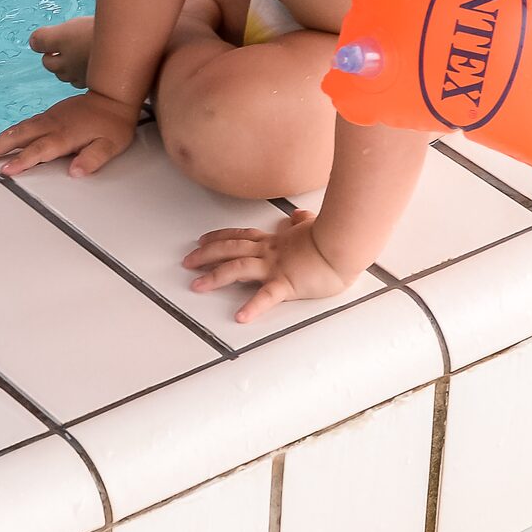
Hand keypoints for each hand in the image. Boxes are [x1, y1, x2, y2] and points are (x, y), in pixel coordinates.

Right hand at [0, 91, 138, 176]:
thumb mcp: (110, 145)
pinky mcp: (49, 114)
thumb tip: (75, 173)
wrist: (113, 95)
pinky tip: (5, 139)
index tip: (5, 171)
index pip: (38, 150)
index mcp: (64, 135)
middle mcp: (52, 125)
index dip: (21, 161)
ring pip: (18, 128)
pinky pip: (24, 124)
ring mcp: (48, 118)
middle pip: (18, 136)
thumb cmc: (113, 124)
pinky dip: (10, 133)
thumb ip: (92, 159)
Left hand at [183, 209, 353, 323]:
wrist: (344, 244)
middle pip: (229, 249)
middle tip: (186, 261)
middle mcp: (269, 251)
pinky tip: (240, 316)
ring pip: (237, 267)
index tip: (202, 239)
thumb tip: (298, 215)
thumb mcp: (313, 226)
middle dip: (205, 255)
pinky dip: (253, 306)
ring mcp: (276, 266)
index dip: (218, 237)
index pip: (239, 236)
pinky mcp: (288, 283)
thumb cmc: (332, 237)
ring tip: (196, 285)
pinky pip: (267, 296)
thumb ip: (301, 222)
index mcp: (274, 241)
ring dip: (214, 276)